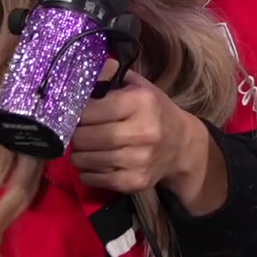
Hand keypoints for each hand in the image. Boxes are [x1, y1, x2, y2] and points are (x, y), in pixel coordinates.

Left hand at [69, 72, 221, 209]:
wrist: (182, 145)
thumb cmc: (154, 111)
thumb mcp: (138, 87)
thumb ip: (110, 76)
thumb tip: (80, 74)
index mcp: (141, 103)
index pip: (88, 111)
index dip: (74, 112)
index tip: (74, 113)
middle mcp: (142, 132)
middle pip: (83, 137)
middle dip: (74, 134)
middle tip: (78, 131)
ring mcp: (138, 160)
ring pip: (83, 160)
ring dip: (78, 153)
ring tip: (87, 146)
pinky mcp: (134, 182)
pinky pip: (92, 179)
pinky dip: (86, 171)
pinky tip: (96, 162)